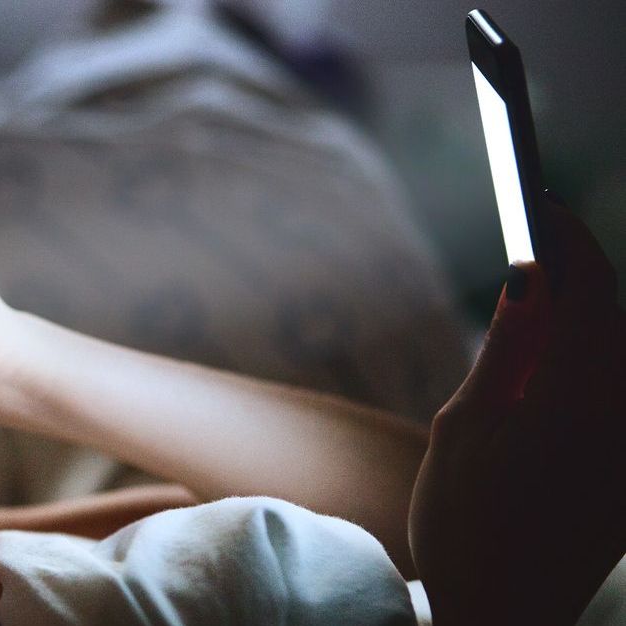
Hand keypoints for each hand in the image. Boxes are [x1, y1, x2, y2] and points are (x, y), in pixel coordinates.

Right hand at [409, 197, 625, 624]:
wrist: (502, 614)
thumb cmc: (465, 525)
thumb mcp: (464, 428)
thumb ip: (504, 351)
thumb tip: (529, 281)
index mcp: (576, 404)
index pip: (590, 291)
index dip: (567, 239)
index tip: (539, 204)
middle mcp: (621, 419)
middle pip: (613, 317)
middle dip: (577, 275)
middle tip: (532, 252)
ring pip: (618, 352)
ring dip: (584, 320)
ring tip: (536, 313)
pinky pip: (618, 389)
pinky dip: (590, 361)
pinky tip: (552, 369)